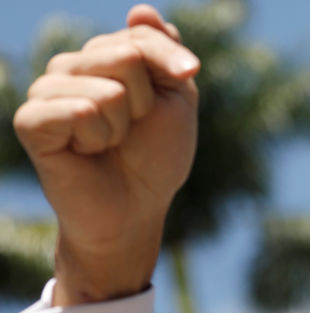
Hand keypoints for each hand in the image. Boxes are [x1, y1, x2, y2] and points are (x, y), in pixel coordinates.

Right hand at [14, 4, 199, 304]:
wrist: (136, 208)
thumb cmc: (156, 157)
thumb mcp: (176, 101)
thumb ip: (163, 54)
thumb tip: (140, 11)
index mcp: (106, 57)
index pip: (142, 34)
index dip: (173, 62)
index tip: (189, 76)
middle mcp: (72, 66)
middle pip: (124, 56)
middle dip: (146, 103)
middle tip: (132, 130)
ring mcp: (48, 91)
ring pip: (107, 90)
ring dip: (121, 127)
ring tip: (108, 144)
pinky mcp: (32, 121)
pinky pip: (77, 110)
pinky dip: (95, 137)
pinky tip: (86, 151)